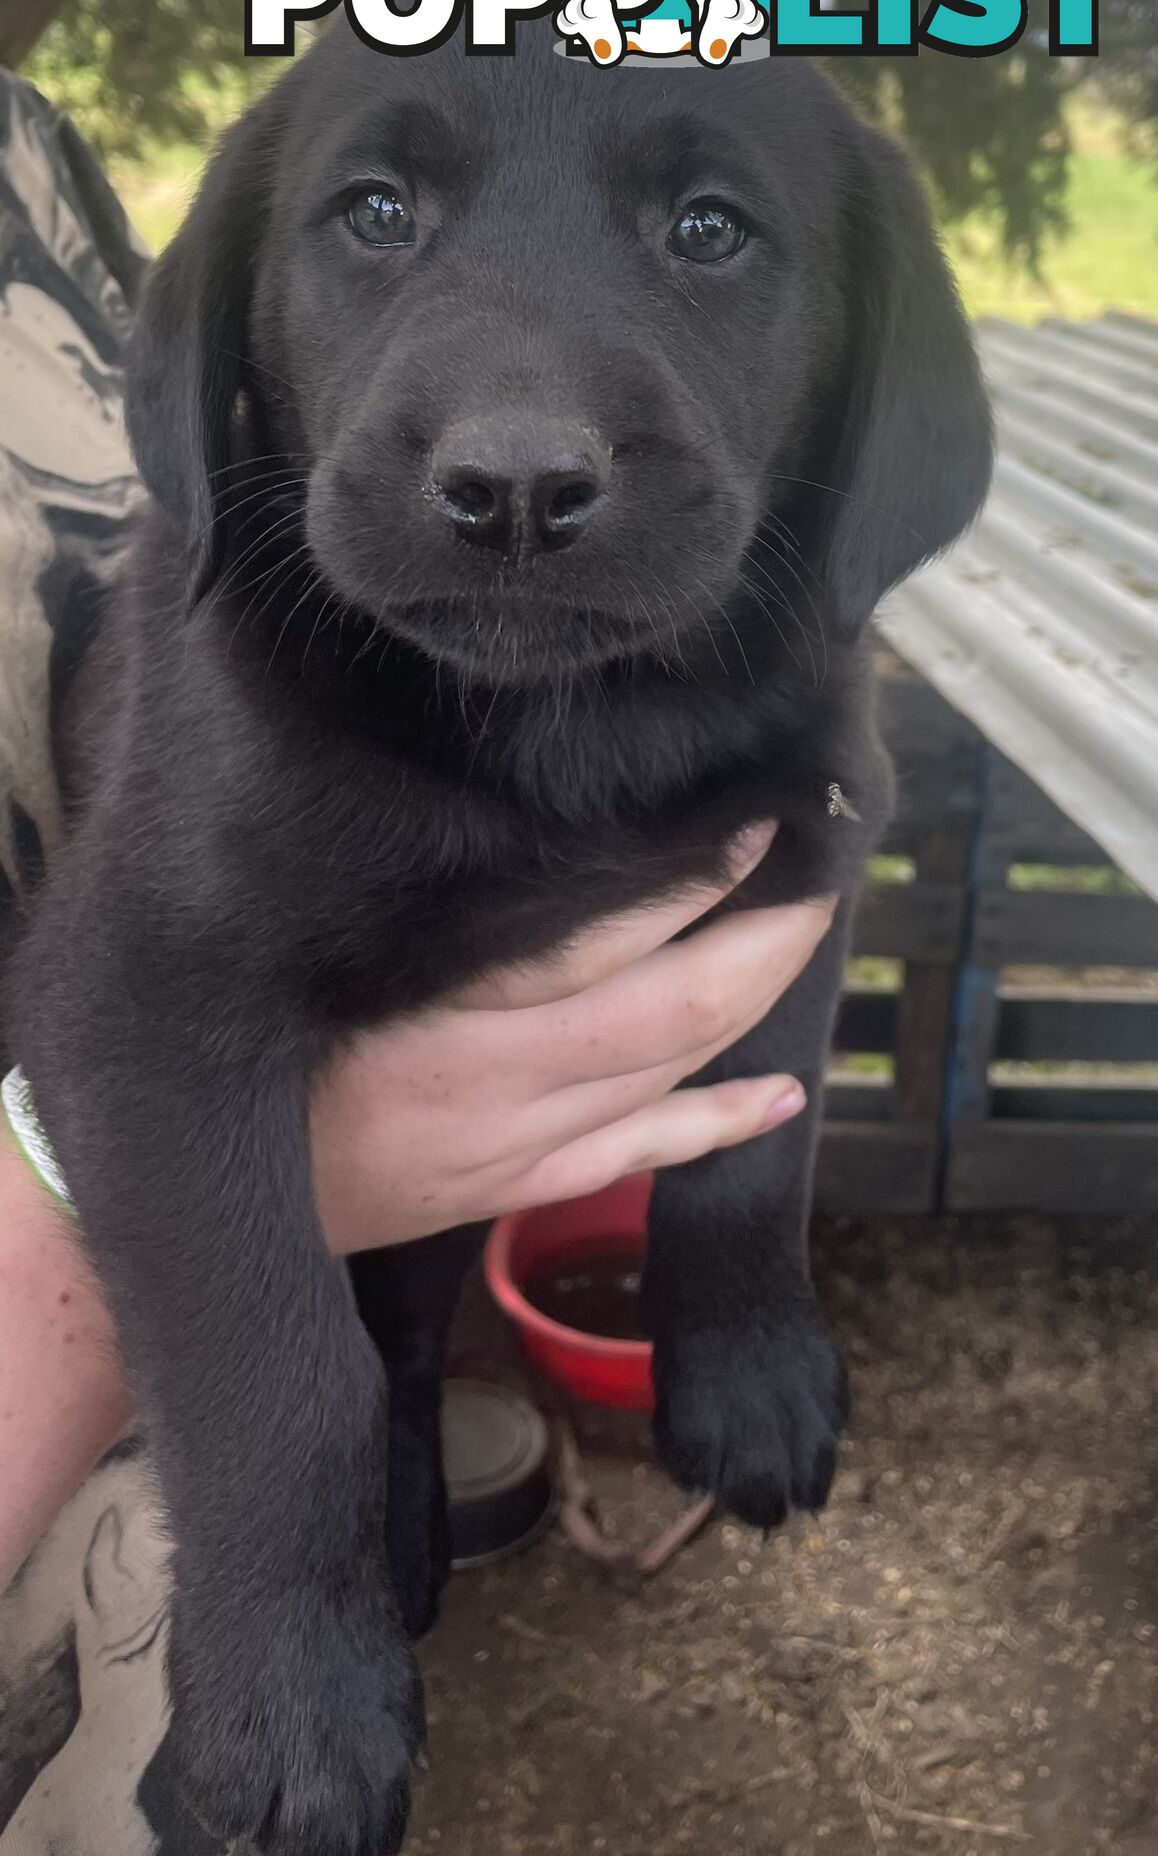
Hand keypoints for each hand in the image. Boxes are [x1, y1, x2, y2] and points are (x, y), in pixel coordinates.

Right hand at [312, 829, 834, 1252]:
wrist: (205, 1204)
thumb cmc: (262, 1047)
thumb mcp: (334, 966)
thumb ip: (444, 919)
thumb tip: (556, 844)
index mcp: (436, 1016)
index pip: (594, 943)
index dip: (687, 884)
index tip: (750, 827)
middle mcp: (488, 1087)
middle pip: (662, 1014)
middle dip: (755, 943)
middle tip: (815, 873)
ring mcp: (511, 1148)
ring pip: (663, 1076)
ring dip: (746, 1005)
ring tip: (802, 932)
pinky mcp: (512, 1189)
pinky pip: (634, 1159)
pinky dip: (716, 1125)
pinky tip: (780, 1094)